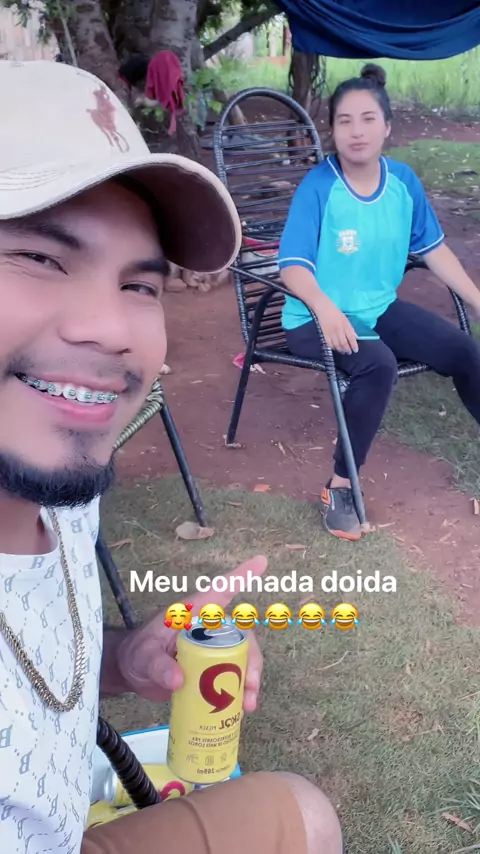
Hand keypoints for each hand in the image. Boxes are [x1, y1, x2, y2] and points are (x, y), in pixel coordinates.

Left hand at [115, 555, 267, 711]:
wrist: (133, 672)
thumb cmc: (138, 652)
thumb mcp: (145, 657)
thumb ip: (158, 665)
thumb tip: (178, 680)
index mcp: (194, 614)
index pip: (220, 591)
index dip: (241, 575)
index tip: (260, 561)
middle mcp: (209, 629)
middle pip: (242, 636)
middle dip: (252, 659)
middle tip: (250, 685)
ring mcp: (213, 649)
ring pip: (244, 658)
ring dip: (250, 679)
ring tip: (247, 704)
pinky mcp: (213, 669)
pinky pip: (235, 676)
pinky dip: (242, 692)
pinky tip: (241, 709)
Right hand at [316, 298, 357, 354]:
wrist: (323, 308)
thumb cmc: (335, 312)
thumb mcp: (345, 319)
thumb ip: (350, 329)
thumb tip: (355, 337)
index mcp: (345, 325)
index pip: (351, 337)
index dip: (354, 345)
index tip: (355, 350)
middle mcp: (338, 330)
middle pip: (344, 343)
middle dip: (347, 349)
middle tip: (349, 352)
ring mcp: (331, 332)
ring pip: (337, 345)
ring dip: (341, 350)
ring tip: (343, 352)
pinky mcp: (324, 334)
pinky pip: (329, 344)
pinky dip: (333, 348)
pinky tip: (336, 349)